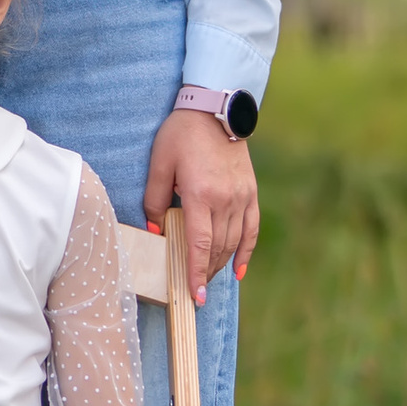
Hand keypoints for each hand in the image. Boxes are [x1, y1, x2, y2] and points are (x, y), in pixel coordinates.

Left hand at [141, 106, 259, 302]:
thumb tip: (157, 233)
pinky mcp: (251, 192)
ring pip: (233, 241)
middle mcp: (225, 199)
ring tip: (207, 279)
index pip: (199, 244)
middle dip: (205, 272)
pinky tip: (239, 270)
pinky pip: (251, 228)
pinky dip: (246, 251)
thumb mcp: (159, 164)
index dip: (196, 272)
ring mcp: (242, 197)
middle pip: (217, 247)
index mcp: (201, 194)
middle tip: (195, 293)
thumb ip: (155, 201)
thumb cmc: (180, 135)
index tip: (195, 296)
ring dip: (220, 264)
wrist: (215, 109)